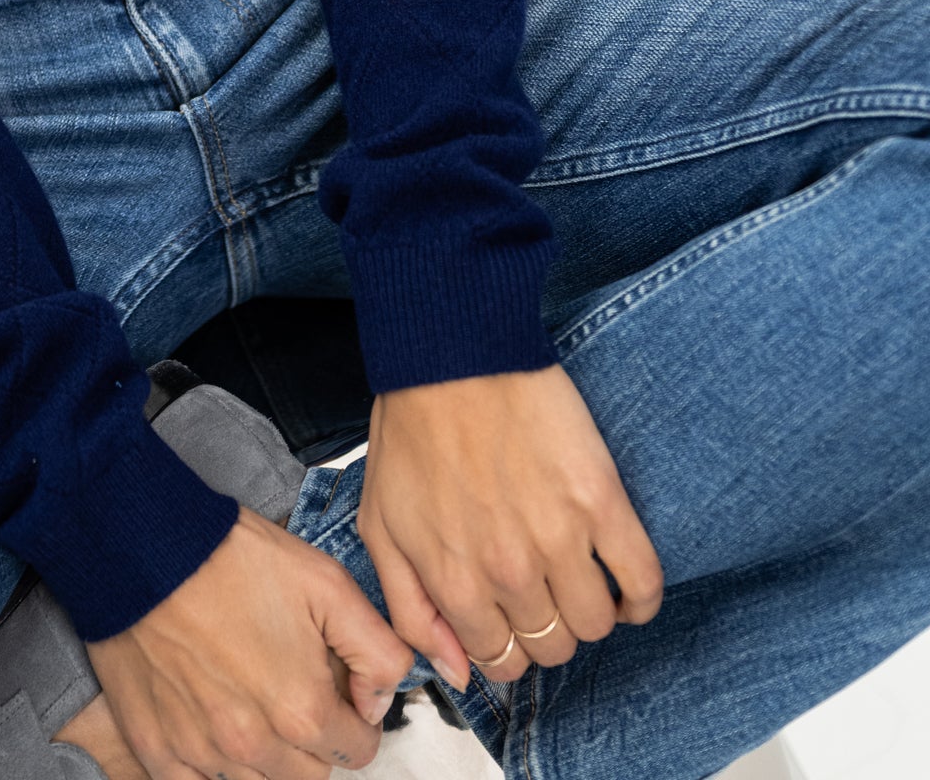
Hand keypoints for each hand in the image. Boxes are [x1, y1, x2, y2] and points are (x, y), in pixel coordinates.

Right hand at [84, 504, 413, 776]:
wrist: (143, 545)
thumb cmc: (227, 556)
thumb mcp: (325, 583)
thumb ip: (375, 649)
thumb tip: (380, 698)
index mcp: (300, 708)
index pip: (357, 750)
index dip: (355, 716)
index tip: (339, 690)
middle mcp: (253, 743)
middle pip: (309, 773)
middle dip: (313, 738)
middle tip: (293, 687)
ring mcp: (201, 752)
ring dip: (265, 754)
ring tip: (249, 697)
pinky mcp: (156, 747)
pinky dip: (210, 768)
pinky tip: (210, 725)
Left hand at [358, 366, 663, 685]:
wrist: (453, 352)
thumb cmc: (412, 426)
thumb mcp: (382, 522)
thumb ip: (409, 607)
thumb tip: (455, 672)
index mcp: (454, 579)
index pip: (499, 660)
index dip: (505, 647)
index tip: (510, 625)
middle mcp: (509, 570)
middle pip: (552, 647)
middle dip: (544, 630)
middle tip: (539, 593)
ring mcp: (559, 538)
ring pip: (596, 624)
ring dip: (589, 612)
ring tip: (576, 580)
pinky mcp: (602, 502)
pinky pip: (643, 582)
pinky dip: (640, 599)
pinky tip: (624, 587)